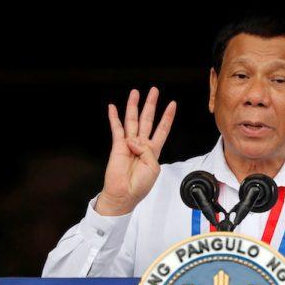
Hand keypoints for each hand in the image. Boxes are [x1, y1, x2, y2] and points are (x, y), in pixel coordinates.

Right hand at [95, 87, 176, 215]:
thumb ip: (148, 151)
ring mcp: (128, 144)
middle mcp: (141, 145)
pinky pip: (116, 129)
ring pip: (132, 120)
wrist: (124, 194)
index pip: (162, 129)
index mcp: (153, 151)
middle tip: (154, 91)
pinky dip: (114, 118)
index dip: (167, 117)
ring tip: (135, 92)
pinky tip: (112, 108)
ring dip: (133, 106)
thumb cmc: (140, 185)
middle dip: (151, 105)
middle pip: (147, 119)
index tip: (172, 105)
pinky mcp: (117, 146)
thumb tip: (133, 141)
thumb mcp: (154, 167)